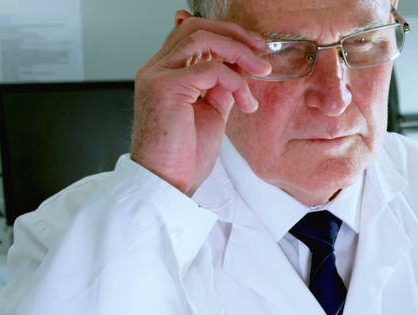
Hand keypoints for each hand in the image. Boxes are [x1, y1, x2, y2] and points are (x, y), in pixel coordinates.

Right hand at [130, 11, 271, 195]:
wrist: (167, 184)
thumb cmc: (183, 157)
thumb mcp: (211, 113)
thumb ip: (221, 88)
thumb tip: (241, 71)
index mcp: (164, 73)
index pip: (192, 34)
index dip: (227, 36)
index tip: (255, 50)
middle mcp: (156, 69)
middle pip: (195, 27)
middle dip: (235, 35)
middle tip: (261, 52)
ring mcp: (157, 75)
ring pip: (201, 39)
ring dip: (239, 52)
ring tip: (260, 72)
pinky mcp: (165, 88)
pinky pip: (210, 69)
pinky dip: (235, 82)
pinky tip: (246, 103)